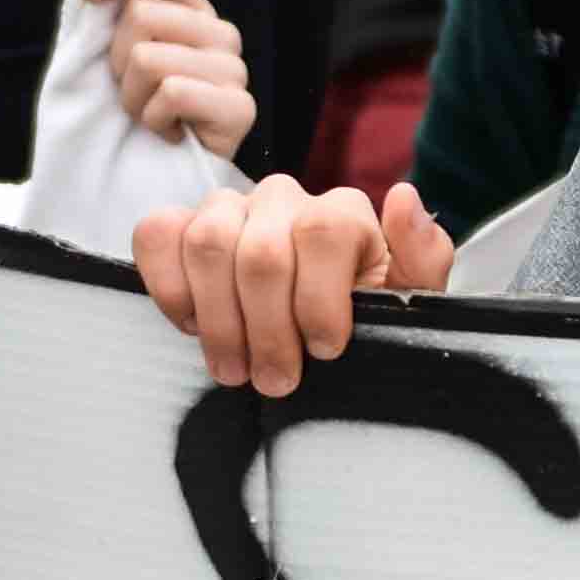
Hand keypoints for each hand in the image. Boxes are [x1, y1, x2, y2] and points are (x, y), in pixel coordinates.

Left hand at [79, 0, 254, 158]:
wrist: (153, 178)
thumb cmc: (131, 111)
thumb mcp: (107, 50)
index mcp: (192, 9)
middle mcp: (221, 32)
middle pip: (142, 14)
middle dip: (115, 58)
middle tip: (131, 90)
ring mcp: (236, 70)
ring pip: (150, 57)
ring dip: (131, 96)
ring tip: (147, 115)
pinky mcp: (240, 108)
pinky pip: (172, 92)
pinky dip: (153, 120)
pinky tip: (168, 133)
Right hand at [138, 176, 454, 389]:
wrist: (320, 342)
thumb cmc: (365, 324)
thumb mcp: (410, 304)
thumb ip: (422, 257)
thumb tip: (403, 198)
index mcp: (343, 213)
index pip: (323, 232)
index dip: (320, 299)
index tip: (326, 350)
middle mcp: (285, 199)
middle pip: (262, 251)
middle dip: (268, 329)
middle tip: (276, 382)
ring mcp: (229, 209)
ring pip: (207, 242)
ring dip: (219, 320)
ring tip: (235, 370)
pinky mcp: (183, 227)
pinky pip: (156, 234)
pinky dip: (168, 286)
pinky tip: (193, 327)